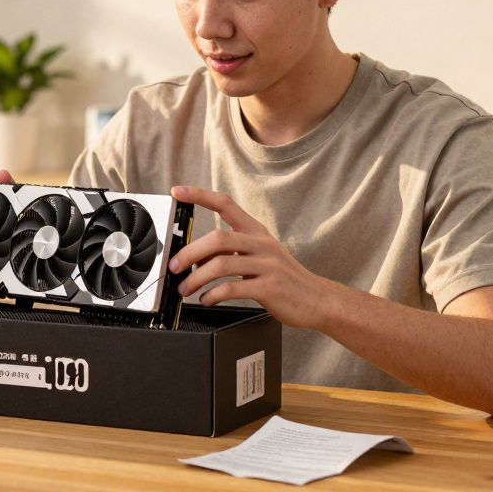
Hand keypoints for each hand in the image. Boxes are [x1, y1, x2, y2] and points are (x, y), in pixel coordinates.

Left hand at [166, 185, 340, 327]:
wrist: (319, 300)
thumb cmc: (284, 278)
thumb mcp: (260, 256)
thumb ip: (231, 252)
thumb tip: (195, 258)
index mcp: (257, 231)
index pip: (225, 203)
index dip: (199, 195)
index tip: (177, 192)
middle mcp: (262, 243)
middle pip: (217, 238)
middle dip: (189, 252)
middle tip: (173, 266)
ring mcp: (267, 265)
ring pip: (221, 265)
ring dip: (196, 278)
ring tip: (185, 289)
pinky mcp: (270, 288)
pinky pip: (233, 288)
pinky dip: (213, 295)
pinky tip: (207, 299)